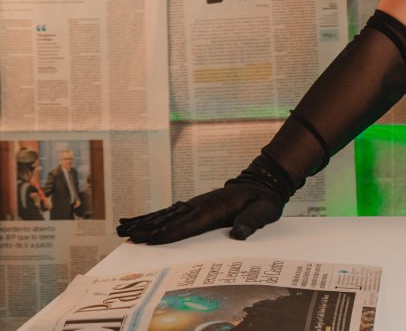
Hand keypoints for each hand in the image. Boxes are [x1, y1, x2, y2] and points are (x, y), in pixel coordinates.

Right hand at [116, 156, 290, 243]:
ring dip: (145, 222)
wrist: (263, 183)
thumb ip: (252, 221)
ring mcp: (196, 204)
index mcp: (217, 207)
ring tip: (123, 230)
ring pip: (166, 214)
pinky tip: (137, 223)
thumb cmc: (264, 200)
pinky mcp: (194, 206)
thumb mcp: (265, 210)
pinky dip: (152, 217)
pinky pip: (170, 212)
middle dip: (150, 229)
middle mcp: (202, 205)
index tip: (152, 239)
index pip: (191, 222)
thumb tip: (239, 234)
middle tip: (129, 237)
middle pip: (172, 219)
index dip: (172, 231)